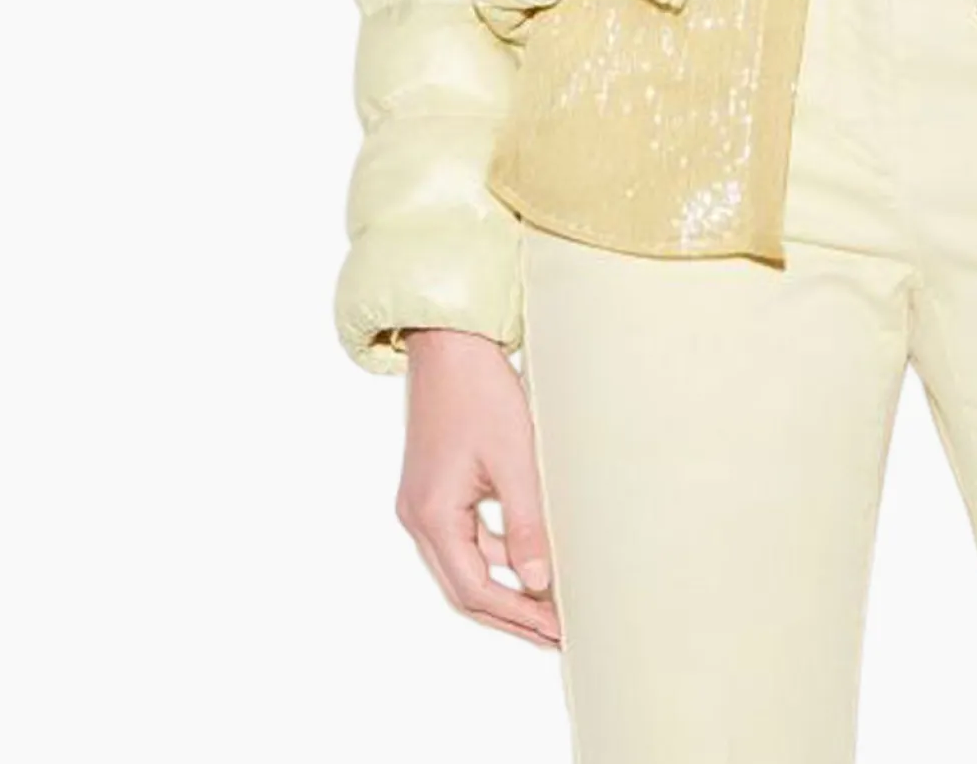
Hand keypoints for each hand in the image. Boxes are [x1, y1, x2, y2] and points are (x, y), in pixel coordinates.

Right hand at [396, 328, 560, 648]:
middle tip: (556, 634)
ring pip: (466, 566)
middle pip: (464, 588)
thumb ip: (526, 524)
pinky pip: (467, 537)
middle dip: (511, 614)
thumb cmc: (482, 392)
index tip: (558, 630)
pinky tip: (533, 558)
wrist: (451, 341)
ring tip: (552, 604)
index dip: (518, 616)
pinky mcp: (435, 489)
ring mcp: (423, 504)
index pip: (475, 590)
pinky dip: (498, 554)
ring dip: (506, 586)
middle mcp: (418, 517)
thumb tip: (539, 584)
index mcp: (431, 515)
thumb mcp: (514, 460)